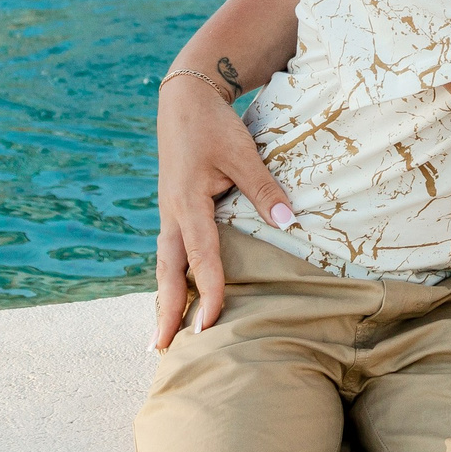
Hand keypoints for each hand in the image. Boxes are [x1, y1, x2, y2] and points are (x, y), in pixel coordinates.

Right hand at [153, 74, 295, 348]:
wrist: (184, 102)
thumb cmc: (215, 126)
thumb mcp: (243, 153)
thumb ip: (264, 189)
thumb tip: (290, 221)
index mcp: (187, 204)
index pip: (201, 258)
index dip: (208, 292)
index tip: (210, 325)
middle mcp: (172, 215)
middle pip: (168, 272)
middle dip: (165, 311)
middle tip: (160, 350)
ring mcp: (169, 214)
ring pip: (165, 265)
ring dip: (164, 299)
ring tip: (161, 336)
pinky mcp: (173, 210)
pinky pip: (170, 253)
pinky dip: (171, 278)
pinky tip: (174, 297)